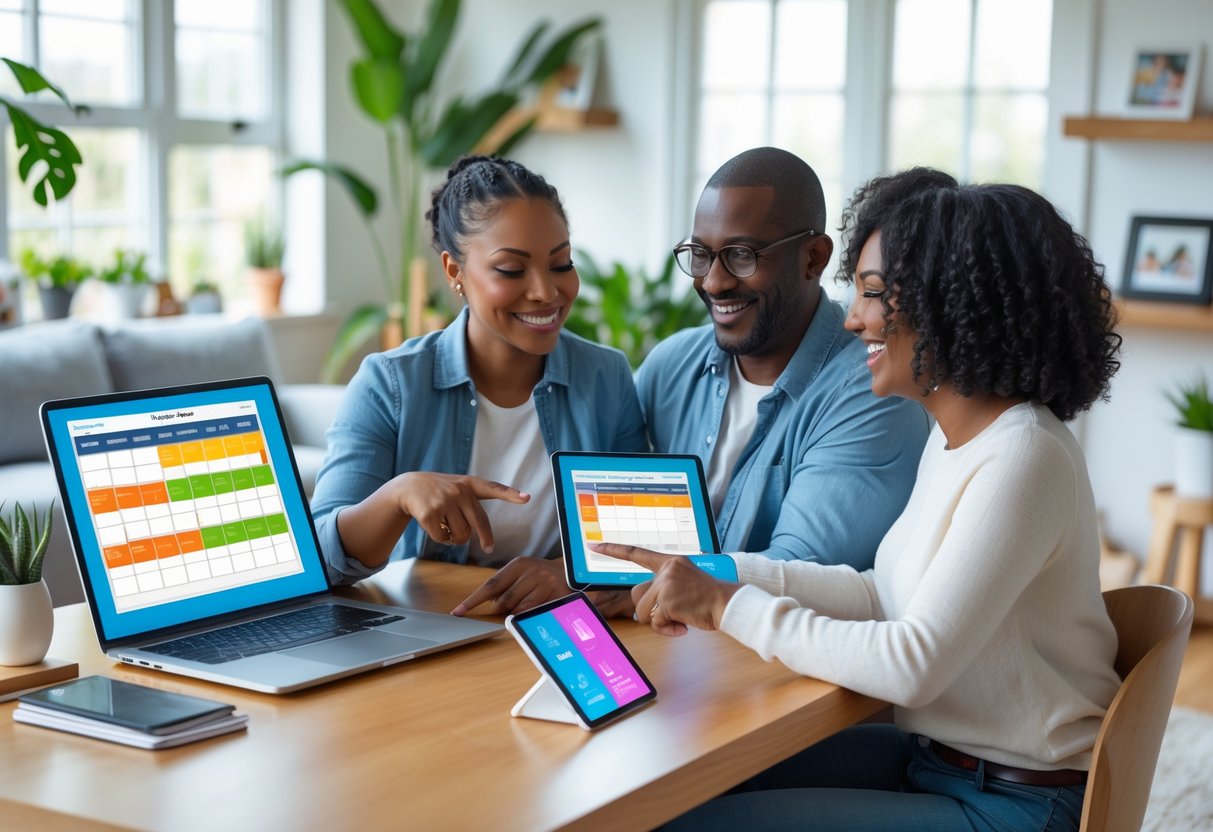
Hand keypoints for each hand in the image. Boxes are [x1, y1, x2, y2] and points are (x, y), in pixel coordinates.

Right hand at [394, 472, 528, 552]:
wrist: (409, 486)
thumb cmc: (439, 491)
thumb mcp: (458, 487)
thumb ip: (473, 503)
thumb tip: (483, 536)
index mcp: (470, 484)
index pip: (494, 488)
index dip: (511, 494)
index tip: (527, 498)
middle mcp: (459, 491)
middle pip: (479, 524)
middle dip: (485, 539)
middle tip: (489, 548)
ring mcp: (444, 501)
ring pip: (461, 535)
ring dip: (455, 538)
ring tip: (447, 526)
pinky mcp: (430, 513)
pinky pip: (443, 539)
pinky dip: (441, 539)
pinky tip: (434, 527)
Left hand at [452, 557, 567, 615]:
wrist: (574, 574)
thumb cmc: (542, 577)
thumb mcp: (524, 575)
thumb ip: (505, 585)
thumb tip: (487, 602)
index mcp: (519, 564)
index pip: (490, 585)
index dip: (473, 600)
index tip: (459, 611)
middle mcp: (532, 570)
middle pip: (504, 600)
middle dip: (502, 608)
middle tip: (513, 604)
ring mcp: (545, 582)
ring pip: (518, 608)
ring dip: (517, 611)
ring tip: (529, 601)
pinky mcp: (555, 594)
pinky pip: (533, 612)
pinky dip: (530, 614)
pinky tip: (537, 606)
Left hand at [590, 543, 740, 636]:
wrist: (727, 604)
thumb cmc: (708, 599)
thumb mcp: (684, 584)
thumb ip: (664, 588)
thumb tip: (643, 609)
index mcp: (670, 562)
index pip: (637, 553)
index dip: (613, 550)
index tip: (594, 545)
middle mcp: (667, 569)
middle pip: (636, 595)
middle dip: (648, 610)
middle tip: (669, 615)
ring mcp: (666, 583)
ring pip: (643, 612)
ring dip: (658, 622)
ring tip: (679, 620)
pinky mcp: (667, 600)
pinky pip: (656, 622)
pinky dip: (667, 630)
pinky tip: (683, 625)